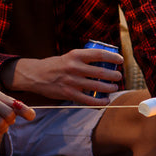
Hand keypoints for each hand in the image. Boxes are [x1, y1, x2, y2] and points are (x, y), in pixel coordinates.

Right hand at [6, 47, 123, 104]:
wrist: (35, 75)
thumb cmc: (55, 65)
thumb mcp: (69, 56)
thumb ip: (84, 59)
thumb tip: (105, 62)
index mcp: (75, 55)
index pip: (99, 54)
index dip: (113, 57)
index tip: (120, 60)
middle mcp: (74, 67)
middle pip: (101, 72)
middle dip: (114, 75)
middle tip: (118, 76)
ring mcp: (72, 81)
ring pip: (97, 86)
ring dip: (110, 88)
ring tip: (114, 87)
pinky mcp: (69, 94)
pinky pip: (88, 100)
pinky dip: (100, 101)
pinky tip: (106, 100)